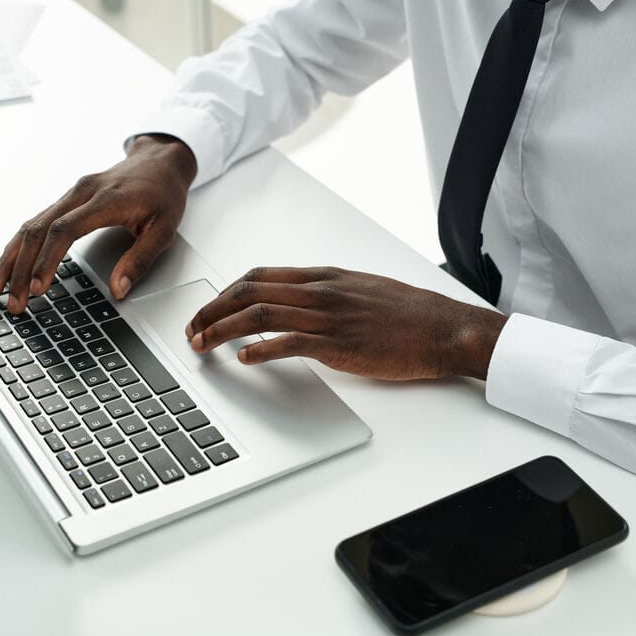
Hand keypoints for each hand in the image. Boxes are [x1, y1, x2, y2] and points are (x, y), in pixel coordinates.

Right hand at [0, 134, 196, 313]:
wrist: (159, 162)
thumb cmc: (163, 194)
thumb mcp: (164, 230)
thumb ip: (140, 260)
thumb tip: (118, 290)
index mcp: (105, 200)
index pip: (65, 230)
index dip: (47, 260)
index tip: (38, 288)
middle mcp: (80, 193)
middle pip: (37, 230)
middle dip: (20, 269)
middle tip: (13, 302)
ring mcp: (70, 195)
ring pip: (29, 226)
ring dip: (10, 260)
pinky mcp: (65, 201)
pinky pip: (35, 224)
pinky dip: (18, 248)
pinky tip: (7, 268)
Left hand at [185, 267, 507, 379]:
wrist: (442, 327)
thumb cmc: (407, 311)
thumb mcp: (360, 288)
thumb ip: (325, 292)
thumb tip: (295, 301)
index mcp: (323, 276)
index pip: (259, 276)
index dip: (226, 292)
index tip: (208, 308)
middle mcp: (319, 291)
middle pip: (249, 292)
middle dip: (212, 310)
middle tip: (193, 329)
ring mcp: (327, 316)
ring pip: (259, 314)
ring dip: (223, 330)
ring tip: (203, 344)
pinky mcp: (338, 344)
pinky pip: (288, 342)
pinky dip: (260, 349)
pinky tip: (244, 359)